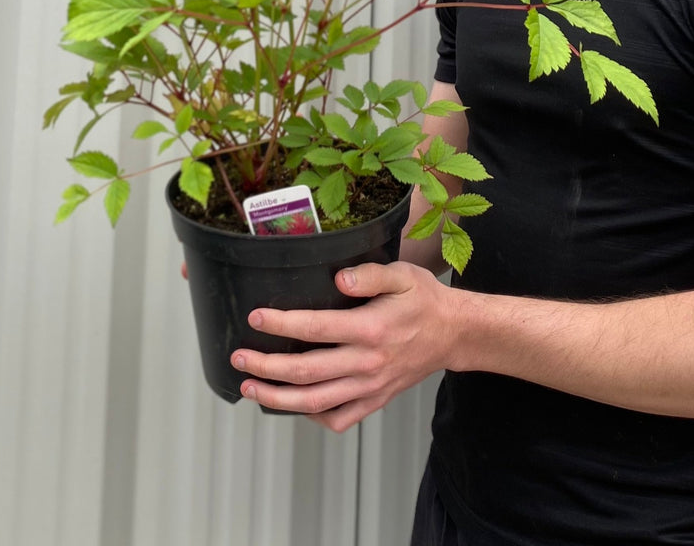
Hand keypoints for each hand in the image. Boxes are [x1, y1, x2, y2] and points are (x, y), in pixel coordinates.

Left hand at [230, 261, 457, 431]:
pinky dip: (312, 416)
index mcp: (371, 329)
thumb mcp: (403, 275)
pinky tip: (293, 404)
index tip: (256, 317)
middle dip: (266, 367)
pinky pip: (338, 419)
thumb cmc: (425, 300)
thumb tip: (339, 277)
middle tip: (239, 358)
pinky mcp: (375, 399)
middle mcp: (367, 362)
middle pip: (307, 372)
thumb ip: (370, 275)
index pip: (316, 329)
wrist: (455, 334)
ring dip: (278, 398)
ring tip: (250, 388)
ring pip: (316, 401)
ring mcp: (370, 386)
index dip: (282, 324)